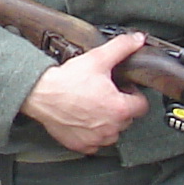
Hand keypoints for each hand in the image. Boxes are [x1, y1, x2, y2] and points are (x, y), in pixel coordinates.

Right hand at [15, 29, 151, 153]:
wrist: (41, 94)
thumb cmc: (68, 80)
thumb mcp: (98, 58)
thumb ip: (121, 48)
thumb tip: (137, 40)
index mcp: (120, 108)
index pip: (142, 106)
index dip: (134, 94)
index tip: (124, 90)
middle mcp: (111, 127)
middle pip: (127, 119)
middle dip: (120, 107)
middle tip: (105, 95)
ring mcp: (96, 138)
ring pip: (112, 132)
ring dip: (107, 122)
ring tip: (94, 107)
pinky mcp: (82, 145)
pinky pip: (95, 143)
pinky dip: (91, 134)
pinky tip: (83, 119)